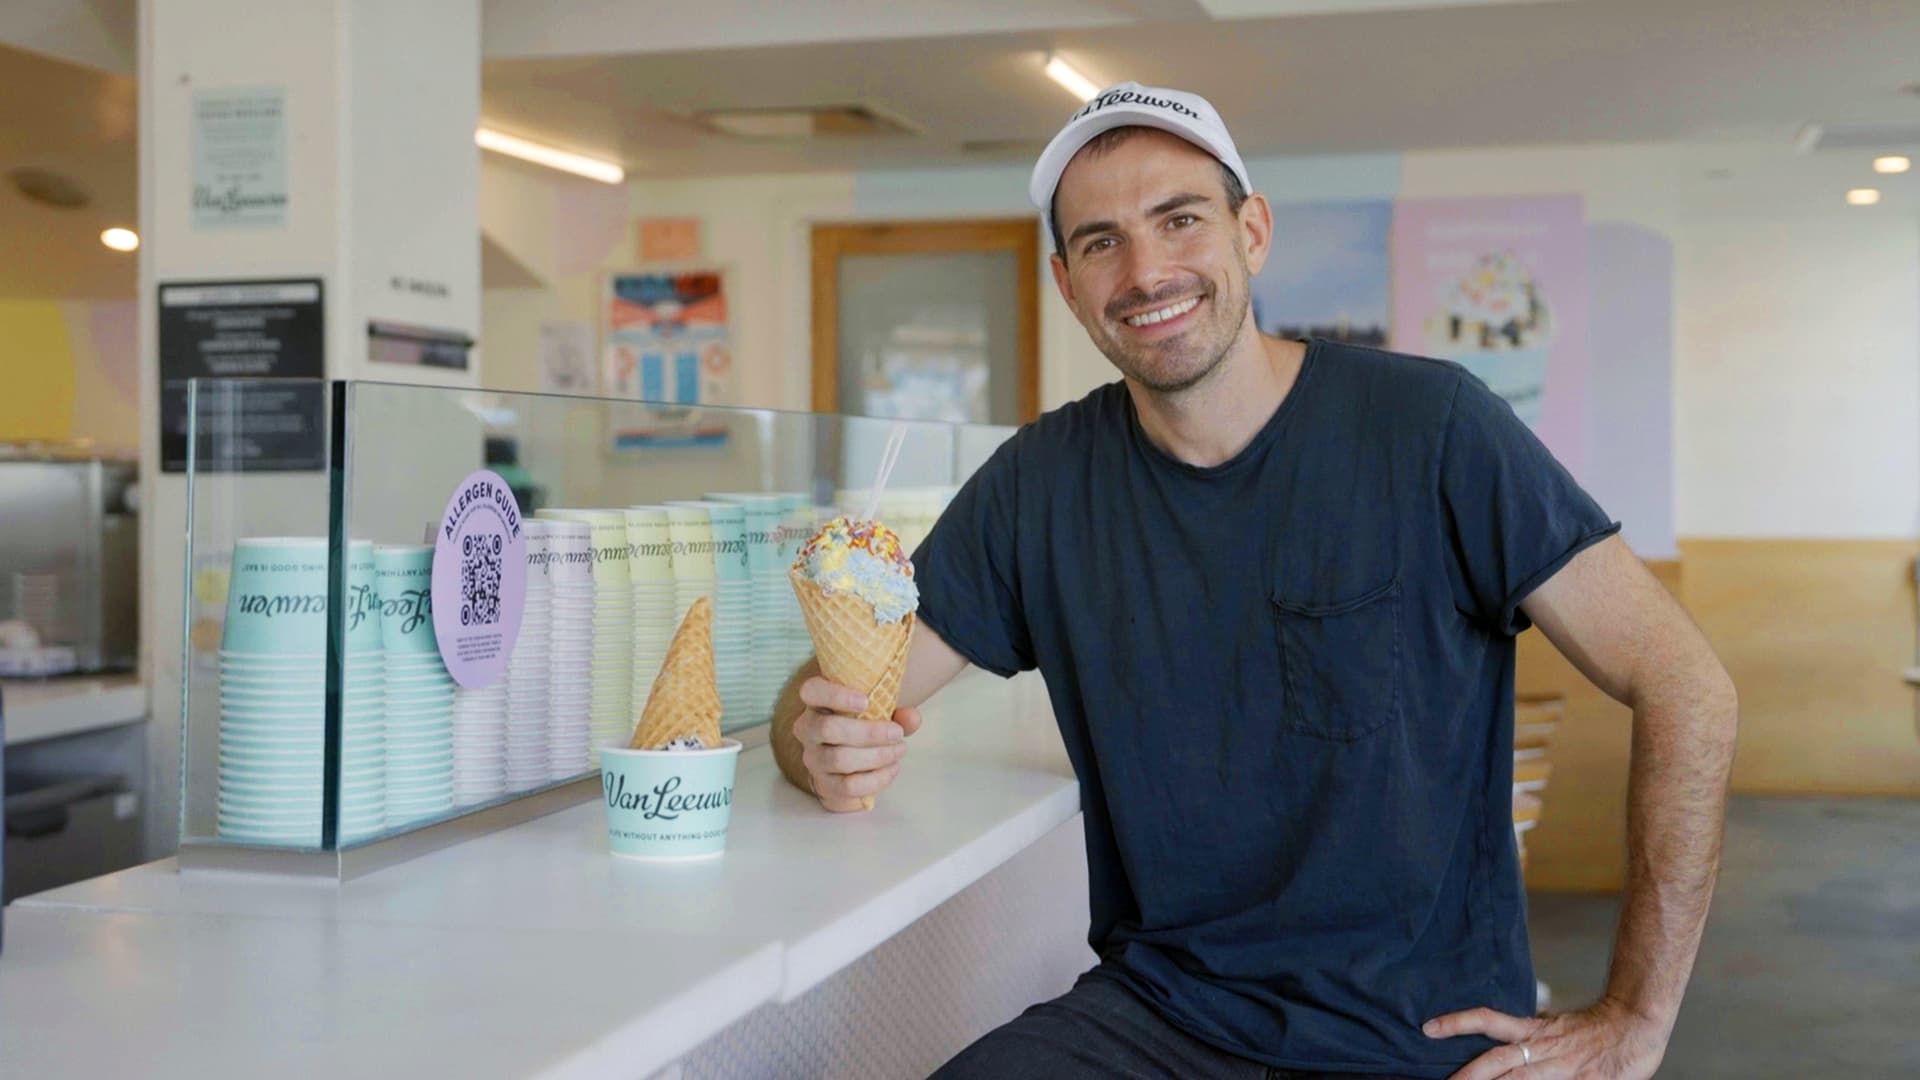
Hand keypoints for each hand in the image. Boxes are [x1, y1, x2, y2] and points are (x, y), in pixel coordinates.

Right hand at [791, 676, 920, 811]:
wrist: (850, 765)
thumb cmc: (864, 728)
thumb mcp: (882, 714)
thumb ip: (898, 714)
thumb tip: (912, 718)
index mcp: (817, 702)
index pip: (812, 691)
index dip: (836, 695)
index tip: (866, 701)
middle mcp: (807, 729)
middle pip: (828, 728)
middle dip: (869, 732)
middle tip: (897, 733)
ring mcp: (813, 758)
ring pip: (839, 759)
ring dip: (877, 755)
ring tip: (899, 751)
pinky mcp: (823, 784)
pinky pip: (848, 785)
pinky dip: (876, 778)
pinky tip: (892, 768)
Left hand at [1424, 997, 1667, 1078]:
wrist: (1636, 1023)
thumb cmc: (1596, 1028)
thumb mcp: (1554, 1026)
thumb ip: (1528, 1036)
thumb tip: (1501, 1038)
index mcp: (1533, 1030)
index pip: (1488, 1021)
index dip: (1459, 1022)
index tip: (1429, 1027)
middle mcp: (1541, 1047)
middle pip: (1497, 1060)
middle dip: (1468, 1075)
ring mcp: (1561, 1068)